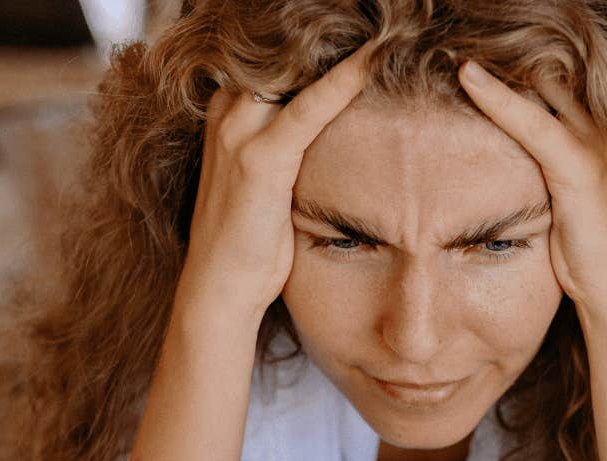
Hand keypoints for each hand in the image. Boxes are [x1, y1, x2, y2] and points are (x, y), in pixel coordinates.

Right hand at [176, 46, 375, 324]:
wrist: (218, 288)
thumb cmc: (248, 242)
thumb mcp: (266, 180)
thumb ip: (289, 146)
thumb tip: (333, 132)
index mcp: (227, 113)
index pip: (276, 63)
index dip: (316, 46)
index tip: (364, 33)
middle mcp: (228, 113)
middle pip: (283, 57)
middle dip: (328, 39)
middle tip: (383, 22)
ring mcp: (240, 133)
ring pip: (296, 72)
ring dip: (343, 52)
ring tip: (388, 32)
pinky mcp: (260, 159)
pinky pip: (311, 109)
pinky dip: (345, 83)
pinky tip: (374, 62)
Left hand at [455, 61, 606, 330]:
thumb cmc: (592, 271)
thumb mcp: (561, 219)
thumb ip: (540, 189)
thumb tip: (499, 184)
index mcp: (594, 146)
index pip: (551, 93)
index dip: (512, 76)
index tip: (466, 60)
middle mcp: (598, 138)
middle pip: (548, 80)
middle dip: (505, 62)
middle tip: (454, 41)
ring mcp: (594, 150)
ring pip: (540, 90)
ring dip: (496, 69)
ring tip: (454, 46)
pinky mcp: (581, 172)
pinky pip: (534, 124)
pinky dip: (498, 99)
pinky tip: (468, 76)